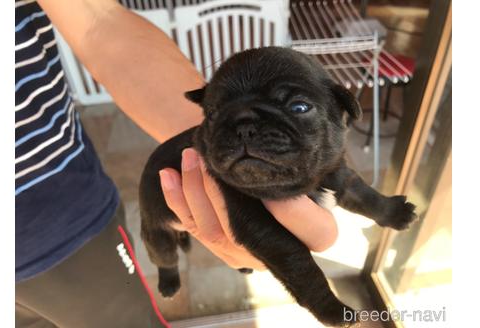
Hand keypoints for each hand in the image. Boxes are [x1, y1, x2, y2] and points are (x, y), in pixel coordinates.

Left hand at [158, 148, 337, 270]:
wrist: (274, 174)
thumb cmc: (296, 169)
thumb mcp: (314, 171)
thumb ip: (303, 181)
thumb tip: (277, 195)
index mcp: (318, 234)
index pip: (312, 230)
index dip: (293, 212)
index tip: (270, 186)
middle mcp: (281, 254)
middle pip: (247, 231)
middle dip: (217, 190)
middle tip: (204, 156)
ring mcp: (247, 256)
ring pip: (214, 230)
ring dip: (194, 191)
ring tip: (188, 157)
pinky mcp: (222, 249)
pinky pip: (196, 228)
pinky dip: (177, 201)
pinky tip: (167, 176)